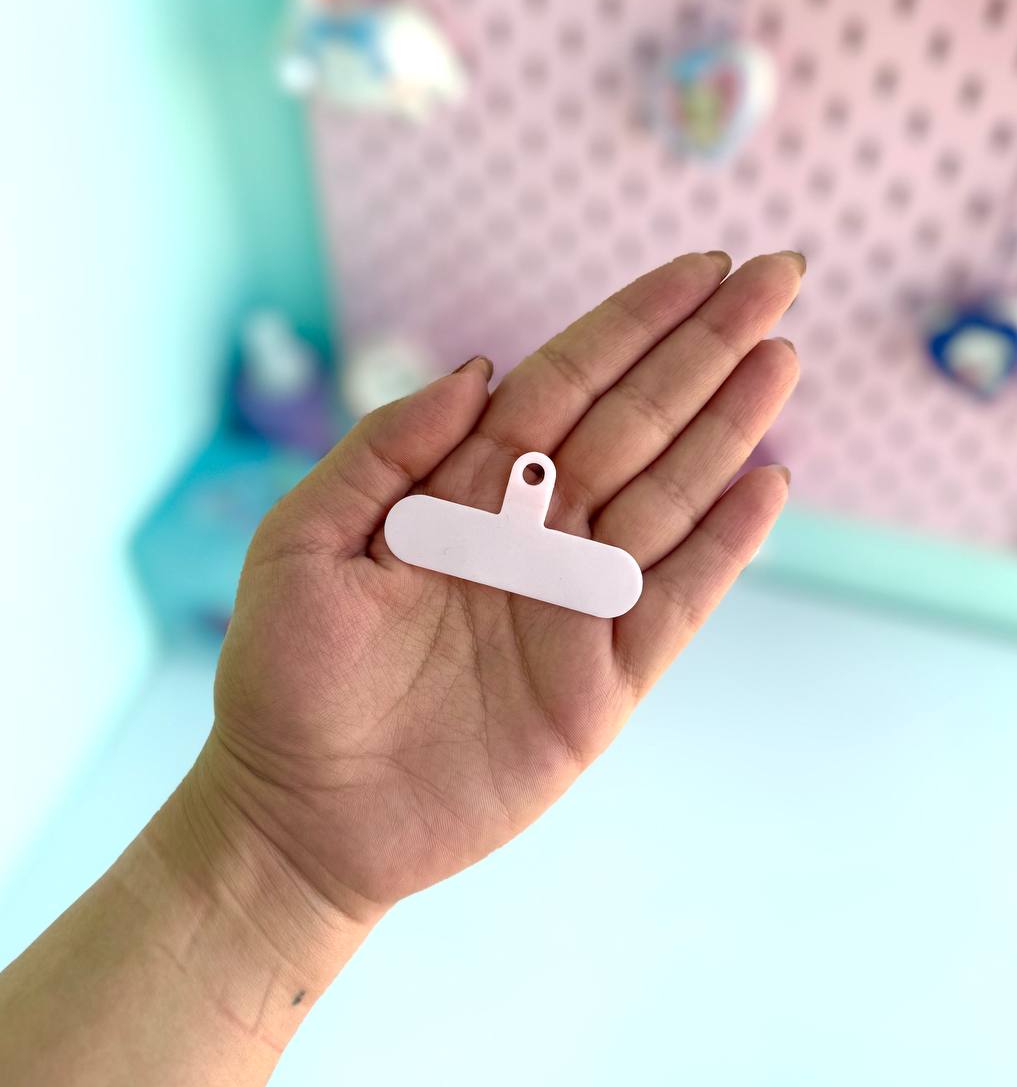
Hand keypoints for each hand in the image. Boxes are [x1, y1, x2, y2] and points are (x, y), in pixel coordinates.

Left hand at [207, 252, 801, 926]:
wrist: (302, 818)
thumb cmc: (285, 680)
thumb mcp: (303, 544)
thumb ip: (385, 450)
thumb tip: (480, 370)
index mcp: (464, 490)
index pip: (565, 384)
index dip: (633, 324)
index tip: (701, 268)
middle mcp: (532, 534)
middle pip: (635, 422)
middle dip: (705, 349)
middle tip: (778, 277)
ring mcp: (572, 605)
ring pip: (669, 498)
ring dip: (728, 428)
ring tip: (781, 357)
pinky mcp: (600, 684)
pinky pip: (677, 603)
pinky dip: (724, 548)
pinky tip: (767, 486)